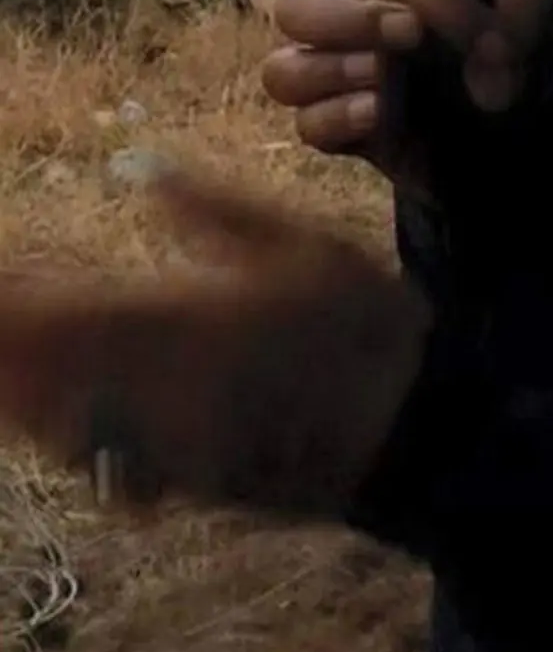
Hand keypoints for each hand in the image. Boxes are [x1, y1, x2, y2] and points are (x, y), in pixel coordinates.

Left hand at [0, 168, 427, 515]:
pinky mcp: (189, 483)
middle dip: (5, 355)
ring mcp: (173, 444)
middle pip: (52, 377)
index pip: (72, 310)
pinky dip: (65, 437)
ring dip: (21, 399)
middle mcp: (164, 389)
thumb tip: (142, 168)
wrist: (414, 430)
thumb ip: (215, 208)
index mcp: (188, 320)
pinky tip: (49, 417)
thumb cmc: (364, 323)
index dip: (16, 303)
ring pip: (68, 427)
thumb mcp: (303, 243)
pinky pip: (107, 464)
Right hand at [263, 0, 545, 194]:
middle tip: (408, 36)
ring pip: (284, 72)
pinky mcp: (337, 133)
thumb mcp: (527, 23)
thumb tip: (488, 55)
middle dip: (348, 20)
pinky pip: (308, 125)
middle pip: (296, 9)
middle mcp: (346, 23)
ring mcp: (333, 81)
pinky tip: (380, 116)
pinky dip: (339, 118)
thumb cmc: (501, 57)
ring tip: (384, 79)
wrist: (505, 126)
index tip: (477, 33)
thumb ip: (515, 18)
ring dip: (333, 71)